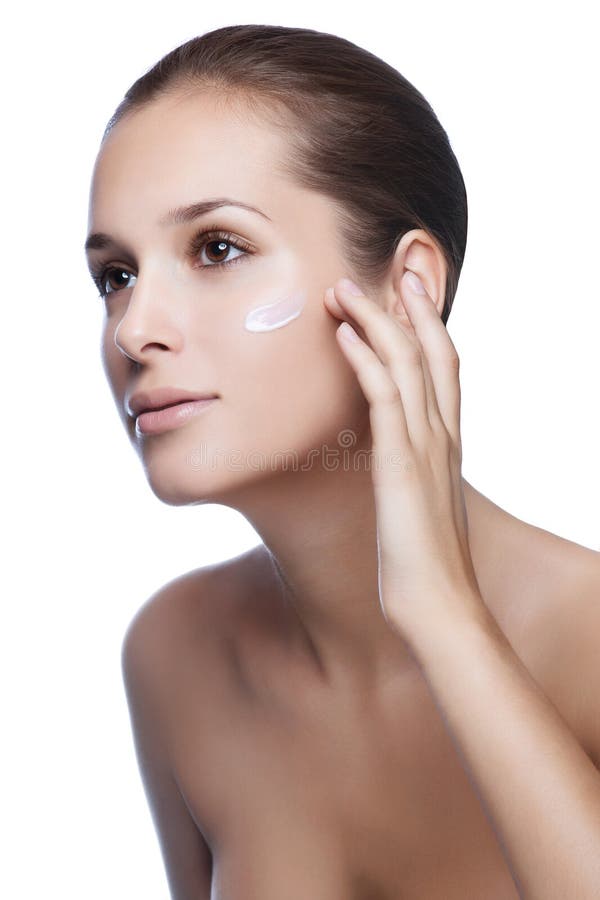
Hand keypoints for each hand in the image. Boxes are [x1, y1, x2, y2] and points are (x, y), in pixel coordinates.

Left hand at [323, 272, 485, 642]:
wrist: (441, 607)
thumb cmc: (426, 566)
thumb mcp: (420, 508)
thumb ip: (413, 477)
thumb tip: (394, 467)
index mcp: (448, 444)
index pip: (445, 368)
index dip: (429, 326)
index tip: (407, 294)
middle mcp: (443, 436)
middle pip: (433, 352)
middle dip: (410, 306)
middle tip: (385, 269)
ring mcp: (426, 448)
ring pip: (408, 363)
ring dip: (376, 319)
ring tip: (345, 288)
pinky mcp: (403, 466)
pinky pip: (384, 398)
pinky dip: (364, 359)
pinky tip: (343, 334)